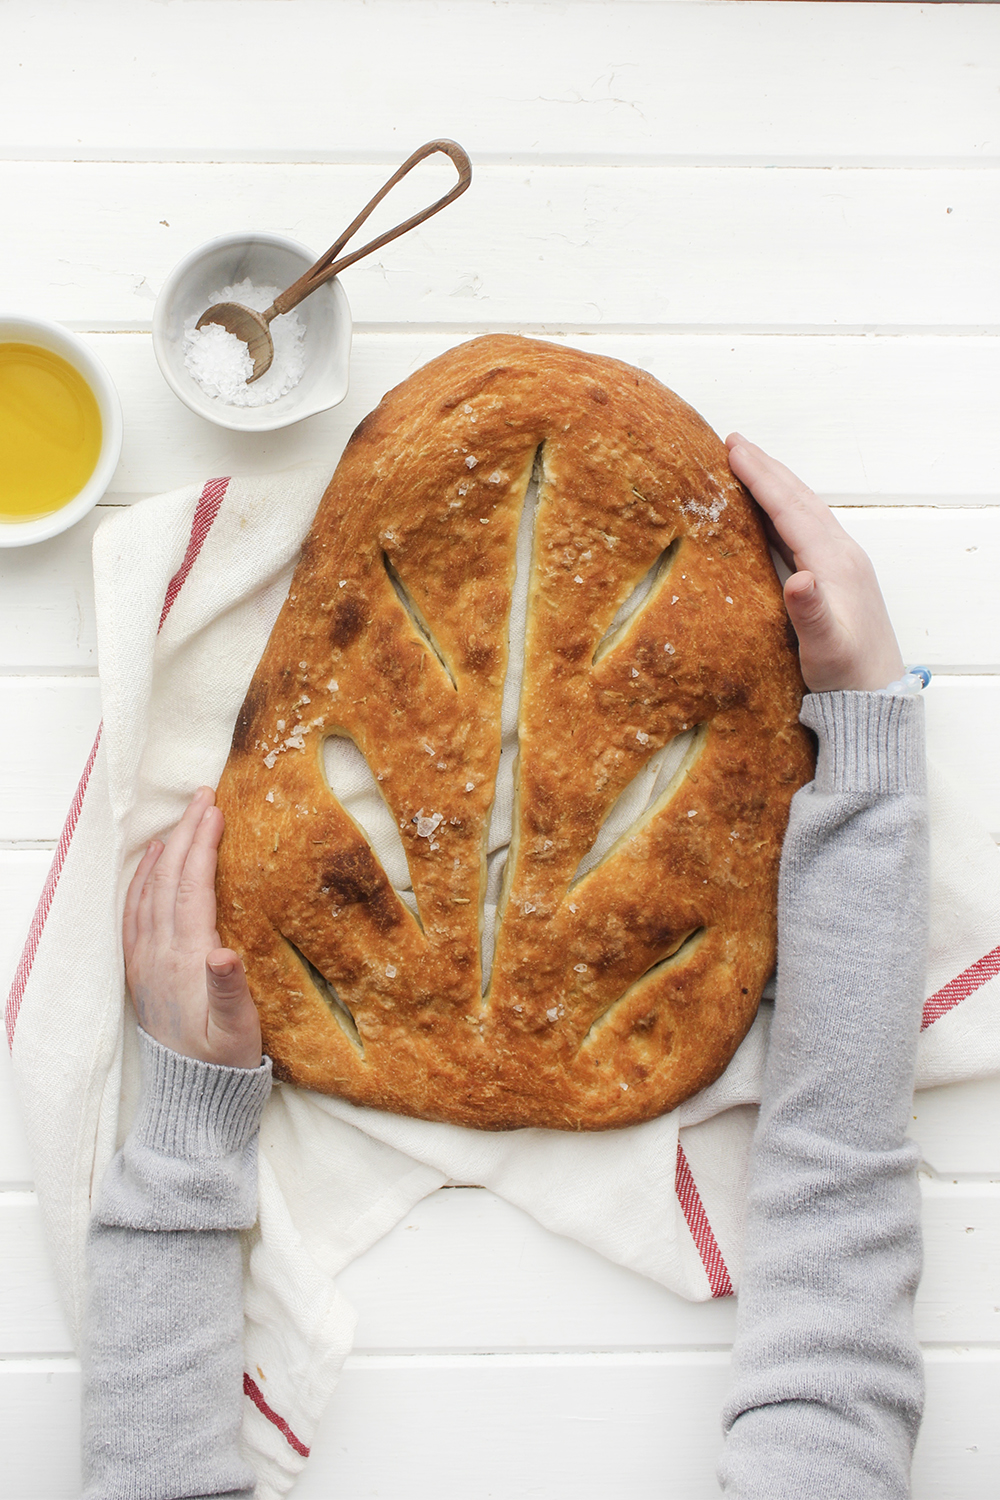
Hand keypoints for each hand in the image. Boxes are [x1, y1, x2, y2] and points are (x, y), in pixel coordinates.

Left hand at [123, 786, 261, 1068]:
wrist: (191, 1095)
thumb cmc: (224, 1060)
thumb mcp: (236, 1031)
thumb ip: (229, 990)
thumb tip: (224, 951)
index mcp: (185, 961)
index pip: (190, 888)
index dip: (201, 846)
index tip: (215, 810)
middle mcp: (158, 954)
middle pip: (167, 879)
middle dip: (185, 834)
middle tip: (203, 796)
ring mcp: (145, 960)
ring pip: (148, 890)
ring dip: (165, 850)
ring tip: (183, 819)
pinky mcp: (141, 968)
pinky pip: (135, 911)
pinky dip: (143, 879)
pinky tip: (153, 863)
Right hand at [726, 435, 904, 692]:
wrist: (875, 699)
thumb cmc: (847, 676)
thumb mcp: (826, 649)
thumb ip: (811, 613)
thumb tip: (798, 578)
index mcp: (835, 563)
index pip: (791, 509)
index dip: (761, 478)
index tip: (732, 449)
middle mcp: (842, 555)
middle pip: (799, 500)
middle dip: (766, 469)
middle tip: (733, 442)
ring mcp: (842, 565)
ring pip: (804, 511)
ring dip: (775, 486)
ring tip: (748, 467)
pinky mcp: (838, 579)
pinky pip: (806, 530)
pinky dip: (783, 512)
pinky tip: (769, 515)